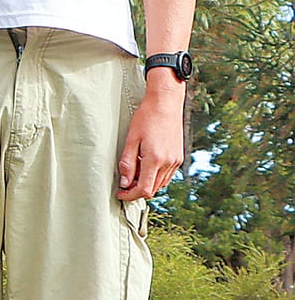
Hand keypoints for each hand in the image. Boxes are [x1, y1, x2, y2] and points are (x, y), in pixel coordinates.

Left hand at [116, 79, 184, 199]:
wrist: (166, 103)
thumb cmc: (146, 118)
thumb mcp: (131, 140)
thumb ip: (127, 163)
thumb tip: (124, 182)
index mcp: (155, 159)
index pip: (144, 189)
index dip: (130, 195)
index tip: (120, 193)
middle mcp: (169, 163)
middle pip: (153, 189)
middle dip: (136, 191)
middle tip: (123, 184)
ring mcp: (176, 160)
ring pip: (160, 184)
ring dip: (146, 184)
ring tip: (133, 174)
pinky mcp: (179, 157)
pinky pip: (167, 175)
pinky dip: (155, 177)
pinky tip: (145, 167)